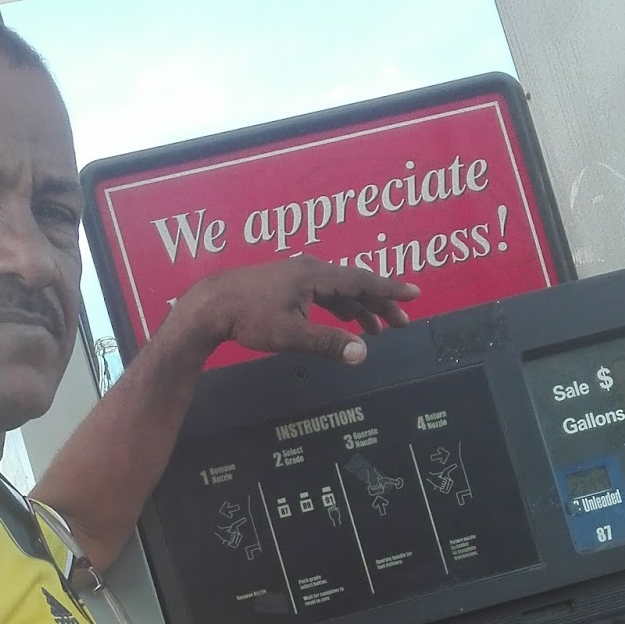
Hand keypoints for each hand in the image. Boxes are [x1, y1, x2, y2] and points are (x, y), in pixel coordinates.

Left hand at [182, 257, 418, 364]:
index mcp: (316, 275)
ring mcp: (298, 275)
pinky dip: (340, 306)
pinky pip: (324, 293)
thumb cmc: (249, 318)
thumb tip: (362, 354)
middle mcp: (310, 269)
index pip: (363, 281)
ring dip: (360, 308)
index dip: (390, 289)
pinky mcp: (286, 285)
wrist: (210, 306)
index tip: (413, 294)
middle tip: (400, 322)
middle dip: (380, 303)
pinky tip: (343, 319)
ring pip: (339, 289)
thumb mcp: (291, 335)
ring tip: (376, 329)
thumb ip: (328, 344)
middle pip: (355, 284)